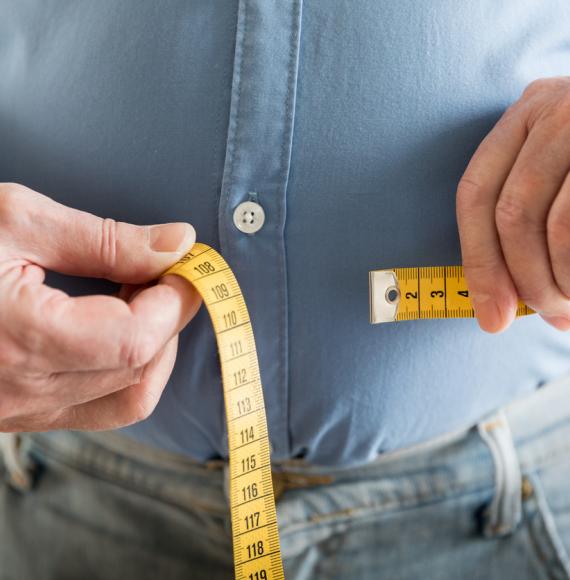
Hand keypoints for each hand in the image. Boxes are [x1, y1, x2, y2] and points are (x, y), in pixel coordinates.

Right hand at [0, 183, 200, 430]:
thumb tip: (176, 242)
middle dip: (172, 317)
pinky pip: (102, 407)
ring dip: (156, 345)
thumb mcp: (16, 221)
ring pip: (130, 395)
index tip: (186, 266)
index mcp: (21, 339)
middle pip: (141, 366)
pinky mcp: (23, 413)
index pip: (137, 339)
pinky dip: (130, 368)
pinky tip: (122, 327)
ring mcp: (22, 411)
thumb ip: (105, 238)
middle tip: (171, 273)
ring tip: (146, 297)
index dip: (175, 301)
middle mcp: (23, 391)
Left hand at [456, 76, 569, 332]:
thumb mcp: (563, 175)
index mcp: (527, 112)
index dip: (478, 262)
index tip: (491, 316)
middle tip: (547, 314)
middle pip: (512, 213)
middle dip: (524, 280)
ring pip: (559, 226)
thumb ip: (529, 219)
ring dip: (562, 282)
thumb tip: (497, 303)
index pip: (475, 193)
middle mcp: (560, 107)